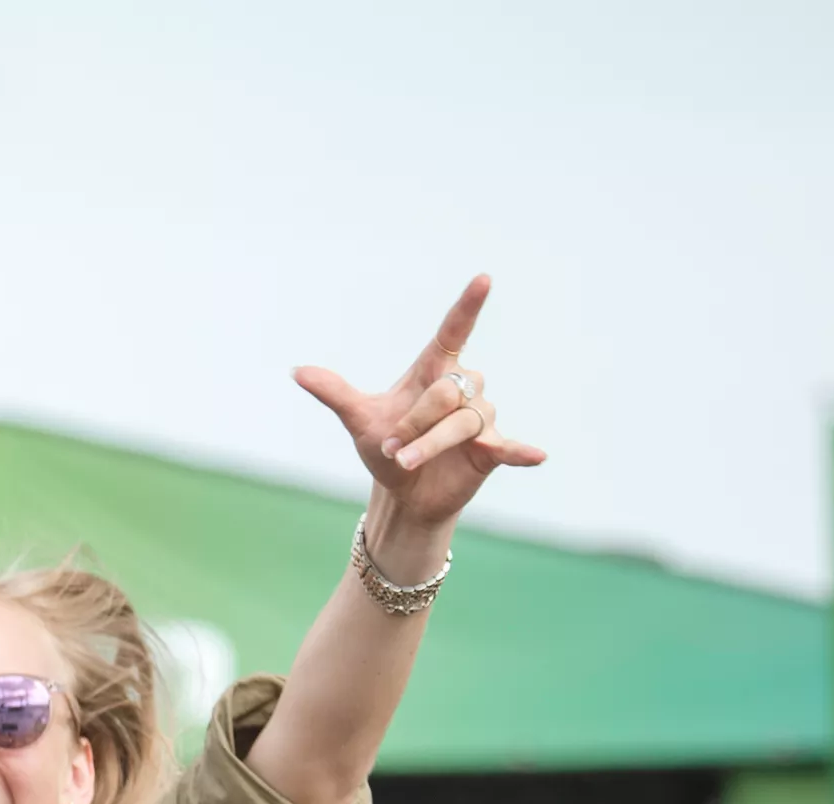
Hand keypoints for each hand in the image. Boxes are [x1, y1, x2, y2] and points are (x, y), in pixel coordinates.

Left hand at [295, 275, 544, 530]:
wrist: (403, 494)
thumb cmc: (385, 448)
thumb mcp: (359, 420)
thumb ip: (335, 393)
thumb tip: (296, 372)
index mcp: (434, 371)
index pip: (454, 331)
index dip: (468, 306)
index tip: (483, 280)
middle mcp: (463, 388)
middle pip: (448, 393)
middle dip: (416, 421)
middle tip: (392, 445)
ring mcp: (480, 419)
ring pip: (463, 423)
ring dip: (429, 444)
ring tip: (405, 461)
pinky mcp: (492, 450)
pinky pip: (509, 447)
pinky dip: (520, 451)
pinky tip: (537, 456)